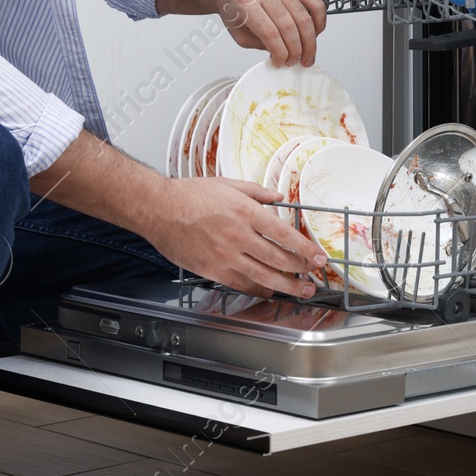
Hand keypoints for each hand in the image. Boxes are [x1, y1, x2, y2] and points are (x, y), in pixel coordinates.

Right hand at [147, 178, 327, 297]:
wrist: (157, 209)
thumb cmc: (189, 194)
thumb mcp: (227, 184)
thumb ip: (257, 192)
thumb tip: (279, 197)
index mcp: (245, 212)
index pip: (284, 235)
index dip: (305, 249)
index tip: (318, 258)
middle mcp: (238, 235)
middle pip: (278, 259)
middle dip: (301, 271)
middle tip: (313, 277)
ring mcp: (225, 255)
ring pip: (263, 276)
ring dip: (286, 286)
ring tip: (300, 291)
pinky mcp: (212, 269)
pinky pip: (241, 284)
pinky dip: (258, 290)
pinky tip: (268, 291)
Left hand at [219, 0, 326, 67]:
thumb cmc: (236, 9)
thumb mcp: (238, 33)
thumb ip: (260, 45)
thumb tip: (283, 55)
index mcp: (247, 4)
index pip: (270, 33)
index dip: (280, 53)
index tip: (281, 62)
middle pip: (289, 27)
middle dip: (295, 51)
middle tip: (294, 61)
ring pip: (304, 18)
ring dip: (309, 42)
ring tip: (307, 54)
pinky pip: (316, 3)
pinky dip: (320, 21)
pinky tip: (315, 33)